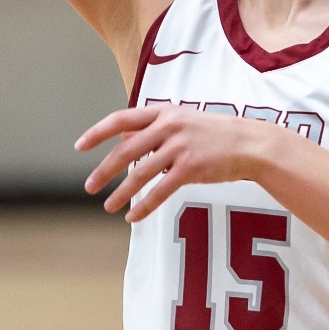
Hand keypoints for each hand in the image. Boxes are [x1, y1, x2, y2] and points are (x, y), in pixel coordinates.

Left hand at [77, 105, 274, 221]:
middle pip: (125, 150)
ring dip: (121, 193)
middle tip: (89, 187)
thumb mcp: (181, 122)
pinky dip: (144, 205)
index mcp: (163, 112)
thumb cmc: (213, 134)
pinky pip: (160, 190)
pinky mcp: (191, 168)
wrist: (249, 144)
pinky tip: (133, 217)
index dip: (97, 133)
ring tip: (108, 206)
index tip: (79, 147)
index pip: (120, 119)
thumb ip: (151, 128)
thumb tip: (122, 137)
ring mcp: (180, 146)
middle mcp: (169, 126)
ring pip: (140, 173)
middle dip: (104, 171)